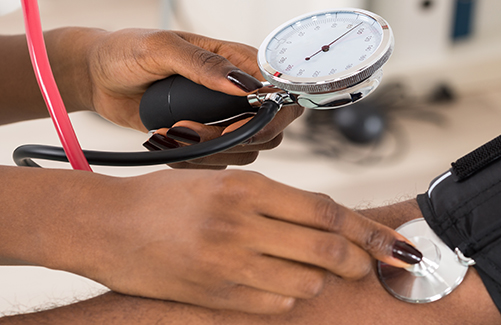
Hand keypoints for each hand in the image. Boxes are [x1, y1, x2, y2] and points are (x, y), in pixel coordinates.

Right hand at [49, 169, 420, 313]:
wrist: (105, 226)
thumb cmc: (166, 199)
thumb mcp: (221, 182)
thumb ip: (274, 201)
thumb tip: (330, 222)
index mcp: (246, 187)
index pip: (325, 210)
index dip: (367, 230)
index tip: (395, 244)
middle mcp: (241, 224)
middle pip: (326, 249)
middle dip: (358, 260)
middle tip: (367, 265)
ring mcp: (228, 263)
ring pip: (307, 282)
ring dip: (320, 279)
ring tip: (314, 271)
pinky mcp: (215, 294)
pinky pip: (276, 303)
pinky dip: (290, 296)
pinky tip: (282, 284)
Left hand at [80, 29, 302, 167]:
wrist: (97, 78)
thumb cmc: (126, 52)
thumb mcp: (161, 48)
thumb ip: (203, 64)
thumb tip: (242, 85)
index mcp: (236, 61)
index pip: (280, 90)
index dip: (269, 116)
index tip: (234, 125)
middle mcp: (235, 92)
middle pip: (270, 129)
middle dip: (235, 139)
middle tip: (192, 130)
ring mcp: (222, 118)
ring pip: (245, 151)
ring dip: (209, 150)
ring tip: (173, 131)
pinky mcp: (204, 139)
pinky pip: (217, 162)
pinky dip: (193, 160)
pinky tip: (167, 140)